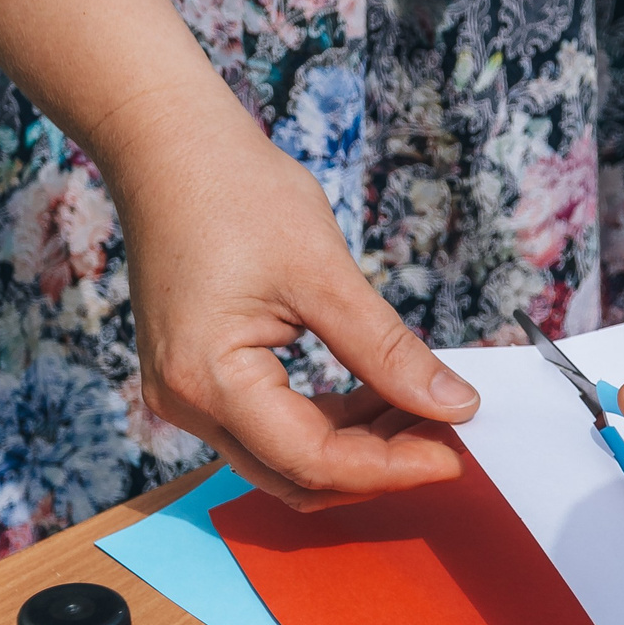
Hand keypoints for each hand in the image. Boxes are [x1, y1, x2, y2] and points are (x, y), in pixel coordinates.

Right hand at [104, 98, 481, 508]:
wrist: (167, 148)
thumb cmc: (233, 191)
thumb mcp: (324, 272)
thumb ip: (386, 349)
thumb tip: (454, 404)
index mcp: (208, 380)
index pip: (313, 461)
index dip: (391, 468)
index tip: (456, 454)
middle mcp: (188, 404)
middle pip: (298, 476)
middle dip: (379, 466)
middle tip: (450, 437)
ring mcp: (190, 397)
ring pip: (288, 460)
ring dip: (359, 447)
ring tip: (427, 411)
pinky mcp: (203, 382)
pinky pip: (274, 428)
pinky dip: (332, 423)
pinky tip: (384, 396)